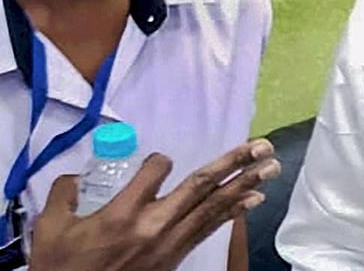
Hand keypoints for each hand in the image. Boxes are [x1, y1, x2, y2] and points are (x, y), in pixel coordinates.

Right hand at [28, 138, 280, 270]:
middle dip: (235, 163)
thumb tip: (74, 177)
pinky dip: (234, 211)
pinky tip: (254, 198)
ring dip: (246, 184)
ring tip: (271, 166)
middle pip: (201, 186)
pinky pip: (210, 228)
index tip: (160, 162)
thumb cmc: (62, 269)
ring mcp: (170, 242)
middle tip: (263, 145)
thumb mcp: (51, 229)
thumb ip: (64, 194)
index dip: (161, 161)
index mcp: (123, 213)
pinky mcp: (176, 257)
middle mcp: (154, 224)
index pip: (157, 170)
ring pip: (214, 207)